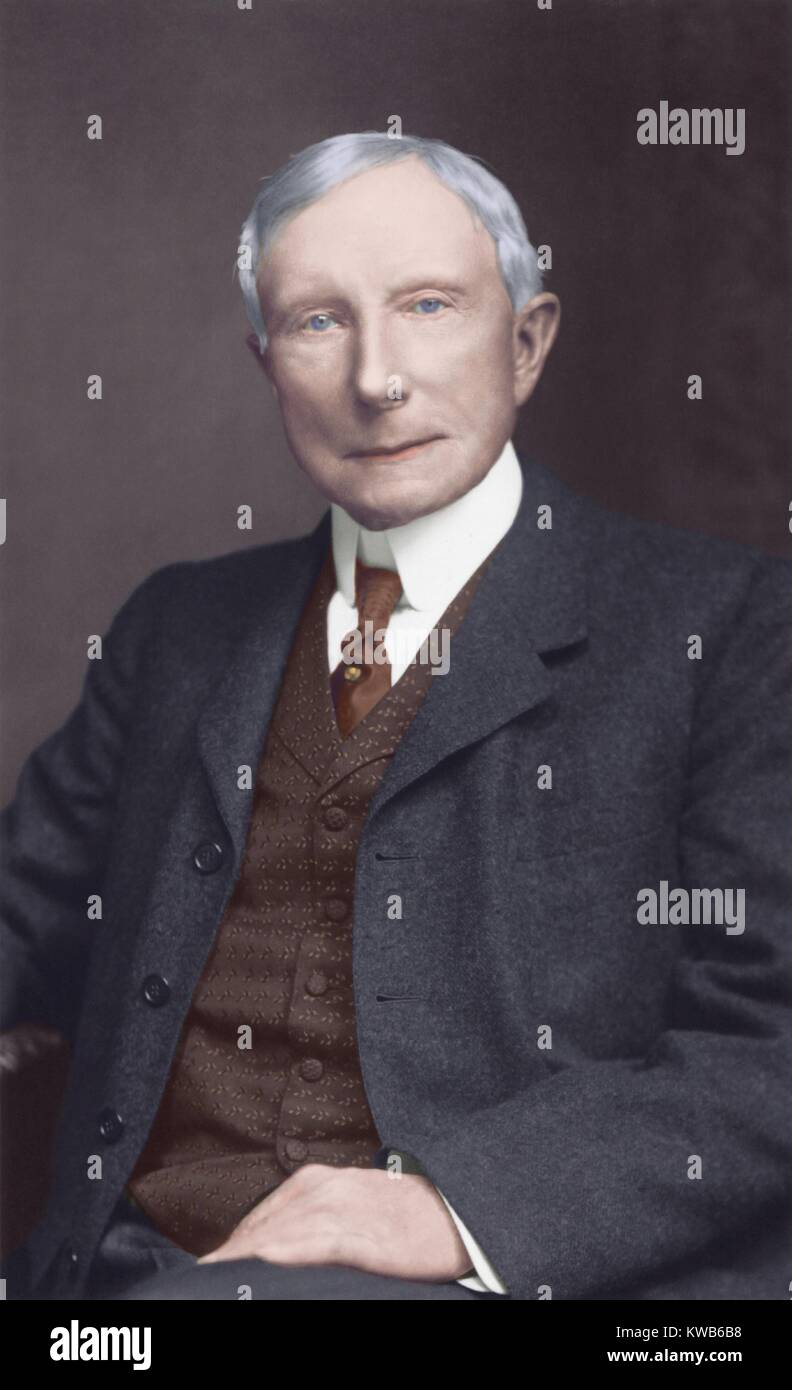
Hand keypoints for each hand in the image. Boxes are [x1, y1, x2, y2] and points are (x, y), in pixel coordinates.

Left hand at [196, 1161, 473, 1281]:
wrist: (459, 1208)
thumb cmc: (405, 1215)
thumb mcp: (351, 1206)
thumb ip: (311, 1222)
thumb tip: (270, 1253)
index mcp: (316, 1182)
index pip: (256, 1223)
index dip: (228, 1251)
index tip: (204, 1275)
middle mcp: (321, 1190)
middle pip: (259, 1231)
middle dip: (229, 1259)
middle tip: (202, 1284)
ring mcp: (341, 1210)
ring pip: (278, 1237)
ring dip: (244, 1259)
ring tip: (217, 1282)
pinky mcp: (363, 1235)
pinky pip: (314, 1245)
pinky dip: (284, 1255)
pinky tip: (261, 1264)